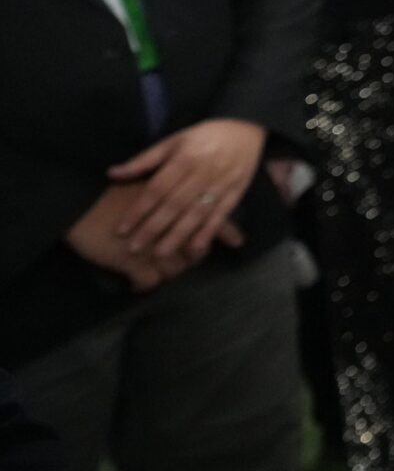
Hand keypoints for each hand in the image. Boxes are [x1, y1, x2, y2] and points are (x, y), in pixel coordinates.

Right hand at [70, 182, 245, 291]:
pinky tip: (136, 282)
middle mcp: (171, 227)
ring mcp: (154, 247)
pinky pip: (149, 282)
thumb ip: (171, 194)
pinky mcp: (133, 263)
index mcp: (177, 206)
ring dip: (168, 270)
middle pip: (195, 251)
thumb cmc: (111, 192)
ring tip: (158, 266)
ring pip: (175, 269)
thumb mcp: (147, 185)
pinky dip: (143, 285)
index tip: (239, 242)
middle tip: (186, 256)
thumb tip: (188, 201)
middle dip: (192, 255)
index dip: (225, 232)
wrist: (78, 204)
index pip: (211, 220)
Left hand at [109, 117, 265, 266]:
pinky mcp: (236, 193)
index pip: (158, 188)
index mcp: (185, 159)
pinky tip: (196, 249)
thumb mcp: (174, 141)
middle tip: (134, 248)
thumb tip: (112, 173)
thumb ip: (144, 160)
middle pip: (175, 204)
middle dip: (154, 227)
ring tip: (160, 254)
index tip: (122, 229)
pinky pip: (220, 216)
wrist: (246, 129)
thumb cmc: (204, 136)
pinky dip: (208, 232)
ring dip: (178, 235)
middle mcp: (202, 173)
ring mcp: (221, 185)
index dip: (139, 209)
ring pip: (196, 213)